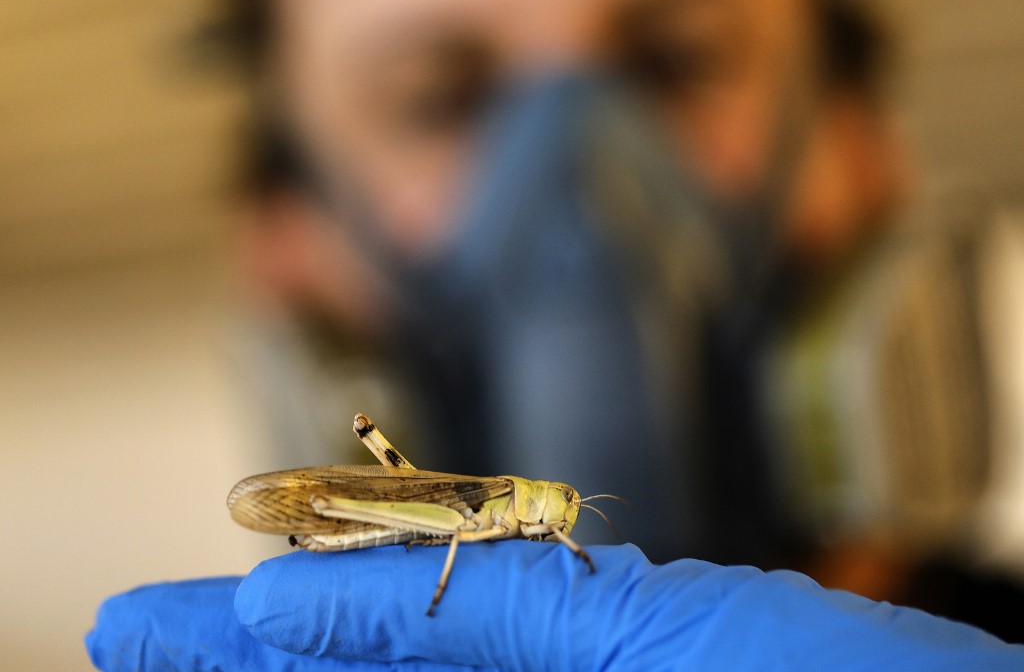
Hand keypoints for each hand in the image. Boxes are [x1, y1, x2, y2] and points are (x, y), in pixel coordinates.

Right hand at [88, 543, 1023, 670]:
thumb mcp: (690, 633)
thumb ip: (530, 609)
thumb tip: (347, 598)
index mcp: (611, 632)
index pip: (422, 606)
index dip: (299, 605)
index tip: (191, 612)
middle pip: (388, 661)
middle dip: (259, 651)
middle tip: (140, 637)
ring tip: (184, 662)